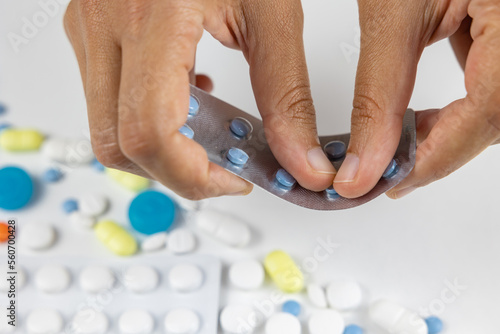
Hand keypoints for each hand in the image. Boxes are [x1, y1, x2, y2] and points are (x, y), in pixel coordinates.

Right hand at [64, 0, 335, 199]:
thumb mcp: (272, 14)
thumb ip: (288, 97)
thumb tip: (300, 163)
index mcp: (153, 17)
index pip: (150, 132)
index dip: (193, 175)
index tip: (233, 179)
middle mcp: (105, 27)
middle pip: (119, 146)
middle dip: (175, 173)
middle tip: (223, 167)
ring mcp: (89, 30)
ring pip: (108, 132)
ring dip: (161, 151)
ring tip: (209, 130)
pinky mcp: (89, 33)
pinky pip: (108, 103)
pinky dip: (149, 120)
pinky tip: (187, 99)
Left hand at [333, 0, 499, 198]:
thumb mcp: (392, 12)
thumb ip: (379, 92)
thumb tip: (364, 163)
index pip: (491, 109)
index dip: (440, 155)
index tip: (393, 182)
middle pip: (498, 116)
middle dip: (444, 147)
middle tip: (391, 168)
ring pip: (496, 106)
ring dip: (449, 131)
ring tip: (399, 141)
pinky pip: (492, 83)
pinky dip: (455, 107)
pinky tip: (418, 113)